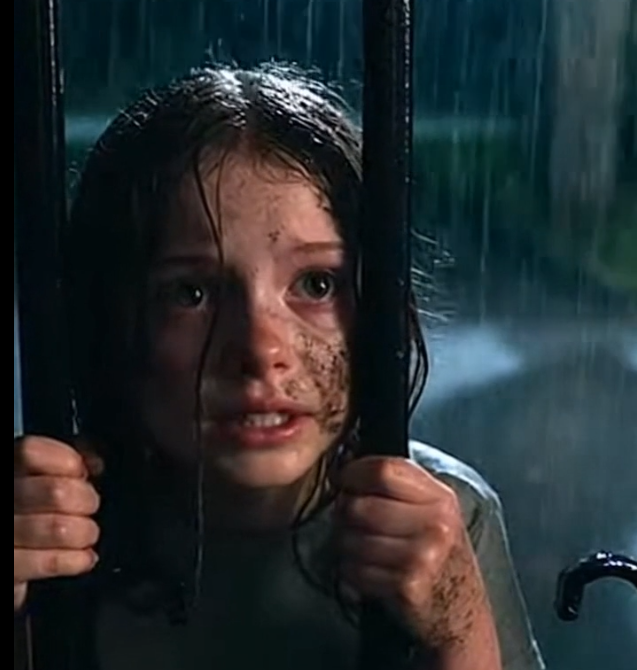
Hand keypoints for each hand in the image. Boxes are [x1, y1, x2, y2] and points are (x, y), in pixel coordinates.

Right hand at [14, 436, 102, 611]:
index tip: (82, 472)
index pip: (30, 452)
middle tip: (90, 506)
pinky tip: (84, 557)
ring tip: (87, 533)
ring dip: (84, 531)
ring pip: (57, 528)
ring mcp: (6, 535)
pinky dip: (77, 560)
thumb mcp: (48, 475)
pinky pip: (49, 563)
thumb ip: (71, 459)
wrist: (16, 552)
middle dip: (86, 499)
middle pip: (54, 491)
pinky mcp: (10, 569)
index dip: (67, 461)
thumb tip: (95, 463)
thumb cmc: (36, 507)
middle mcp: (5, 499)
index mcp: (11, 469)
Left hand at [334, 456, 494, 654]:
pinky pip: (354, 570)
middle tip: (347, 519)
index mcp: (441, 499)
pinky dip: (351, 573)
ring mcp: (422, 556)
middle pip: (361, 504)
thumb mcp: (434, 512)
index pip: (385, 470)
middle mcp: (436, 525)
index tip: (343, 479)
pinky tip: (366, 572)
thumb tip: (348, 463)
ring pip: (351, 538)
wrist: (462, 613)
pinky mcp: (407, 586)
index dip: (354, 472)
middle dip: (343, 512)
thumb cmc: (440, 558)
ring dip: (345, 546)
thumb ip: (399, 485)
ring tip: (359, 549)